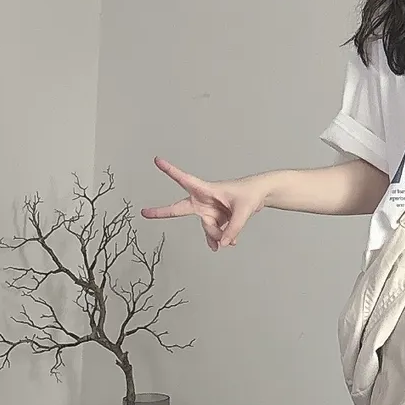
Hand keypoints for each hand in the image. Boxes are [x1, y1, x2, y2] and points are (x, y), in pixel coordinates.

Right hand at [141, 157, 264, 250]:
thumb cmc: (249, 194)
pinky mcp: (216, 220)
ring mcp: (208, 212)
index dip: (170, 170)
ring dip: (219, 234)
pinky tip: (230, 242)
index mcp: (206, 189)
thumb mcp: (243, 211)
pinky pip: (214, 234)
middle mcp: (203, 201)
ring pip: (207, 229)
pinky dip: (222, 239)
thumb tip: (223, 243)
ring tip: (232, 236)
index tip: (157, 160)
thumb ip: (233, 228)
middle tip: (144, 213)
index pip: (184, 179)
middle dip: (162, 212)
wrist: (259, 196)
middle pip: (179, 209)